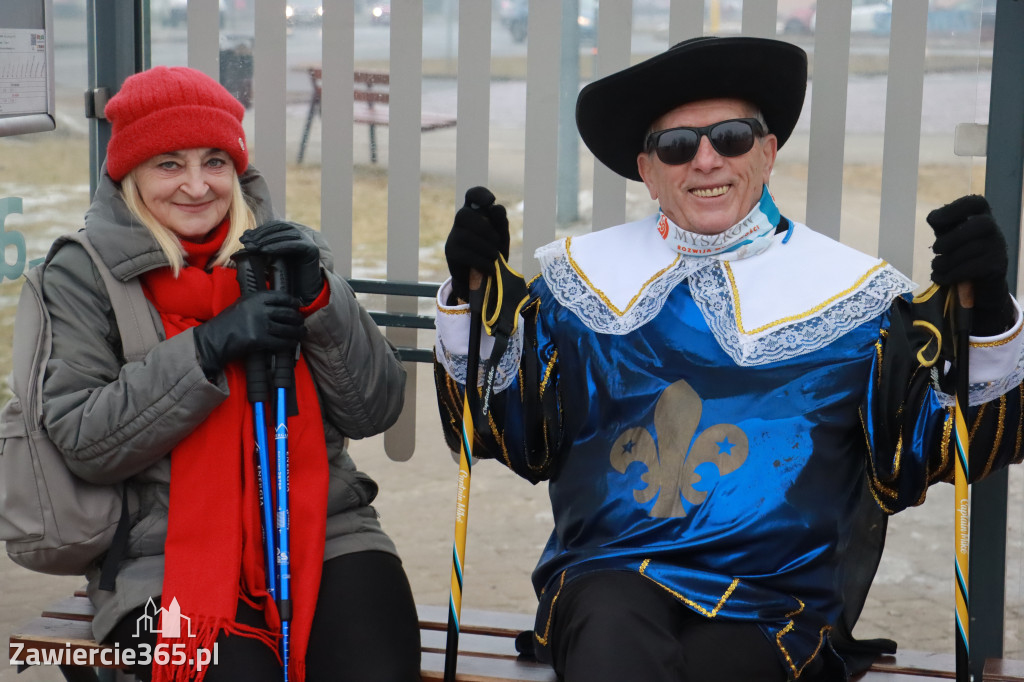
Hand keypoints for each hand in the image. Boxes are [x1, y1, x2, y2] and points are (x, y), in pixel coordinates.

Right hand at [193, 290, 305, 376]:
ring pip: (287, 328)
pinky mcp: (260, 340)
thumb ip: (257, 302)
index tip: (298, 305)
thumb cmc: (227, 322)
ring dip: (298, 332)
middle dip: (297, 318)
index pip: (281, 297)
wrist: (214, 339)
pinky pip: (281, 342)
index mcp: (255, 298)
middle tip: (301, 322)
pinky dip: (290, 343)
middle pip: (287, 313)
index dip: (293, 302)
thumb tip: (277, 304)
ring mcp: (260, 325)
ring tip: (302, 333)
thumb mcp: (241, 304)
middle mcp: (260, 309)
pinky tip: (293, 343)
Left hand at [240, 221, 324, 305]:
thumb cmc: (287, 276)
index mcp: (292, 234)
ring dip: (266, 240)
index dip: (258, 230)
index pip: (274, 226)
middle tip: (246, 243)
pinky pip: (292, 244)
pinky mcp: (311, 249)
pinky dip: (277, 246)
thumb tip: (246, 234)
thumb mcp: (271, 258)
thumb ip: (262, 246)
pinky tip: (264, 251)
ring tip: (253, 247)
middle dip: (260, 234)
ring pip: (285, 234)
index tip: (243, 238)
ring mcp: (307, 241)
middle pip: (279, 227)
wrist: (303, 292)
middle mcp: (301, 235)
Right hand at [444, 186, 508, 302]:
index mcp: (475, 212)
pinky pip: (465, 254)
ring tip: (495, 257)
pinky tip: (490, 268)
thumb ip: (501, 222)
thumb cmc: (493, 252)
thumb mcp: (501, 237)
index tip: (491, 202)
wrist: (483, 279)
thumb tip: (495, 207)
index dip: (480, 194)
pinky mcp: (451, 252)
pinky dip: (482, 262)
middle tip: (497, 242)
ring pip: (466, 236)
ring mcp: (453, 236)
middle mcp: (461, 221)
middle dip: (484, 229)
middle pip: (464, 214)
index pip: (472, 195)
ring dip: (486, 248)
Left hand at [928, 194, 1013, 335]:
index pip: (975, 203)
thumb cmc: (960, 252)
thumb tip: (934, 218)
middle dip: (951, 239)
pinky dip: (950, 275)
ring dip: (945, 261)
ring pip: (971, 250)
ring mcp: (998, 247)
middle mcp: (994, 228)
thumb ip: (942, 225)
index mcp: (981, 215)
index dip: (954, 209)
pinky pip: (971, 269)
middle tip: (936, 250)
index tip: (933, 221)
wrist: (979, 283)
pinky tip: (939, 277)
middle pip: (980, 225)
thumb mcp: (950, 236)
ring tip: (936, 266)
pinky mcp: (997, 267)